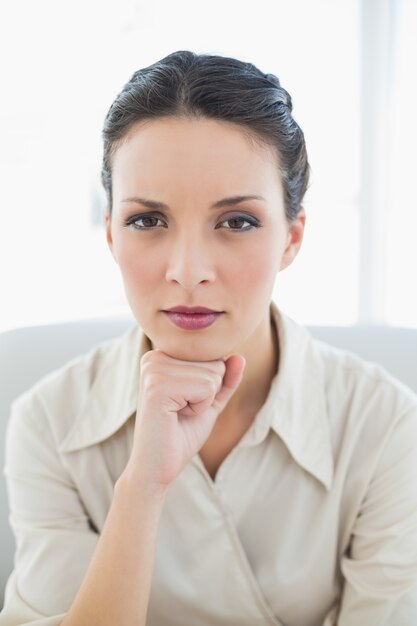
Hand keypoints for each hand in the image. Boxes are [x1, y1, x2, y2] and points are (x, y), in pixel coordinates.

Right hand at [123, 350, 245, 491]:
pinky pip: (206, 387)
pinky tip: (176, 416)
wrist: (157, 468)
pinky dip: (200, 408)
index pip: (212, 356)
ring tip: (177, 413)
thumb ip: (225, 379)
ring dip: (203, 402)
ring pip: (213, 374)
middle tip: (180, 411)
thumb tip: (240, 356)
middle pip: (215, 362)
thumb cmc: (180, 435)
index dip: (209, 386)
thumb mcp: (209, 402)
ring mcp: (154, 369)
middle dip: (208, 393)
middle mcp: (154, 356)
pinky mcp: (158, 385)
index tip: (183, 403)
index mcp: (162, 355)